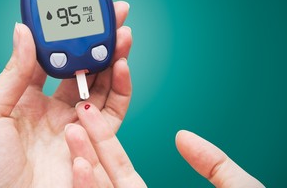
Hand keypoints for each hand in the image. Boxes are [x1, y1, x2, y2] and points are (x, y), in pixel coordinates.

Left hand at [0, 1, 131, 186]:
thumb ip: (12, 73)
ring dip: (114, 59)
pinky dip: (121, 88)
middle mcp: (56, 108)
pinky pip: (114, 111)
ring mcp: (77, 123)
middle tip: (113, 19)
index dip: (67, 37)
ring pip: (103, 85)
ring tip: (122, 37)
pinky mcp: (94, 140)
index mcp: (29, 98)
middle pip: (84, 68)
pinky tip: (122, 67)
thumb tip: (23, 32)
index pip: (54, 59)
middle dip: (100, 42)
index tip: (77, 16)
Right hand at [65, 103, 263, 187]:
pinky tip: (80, 167)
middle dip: (89, 144)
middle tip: (78, 112)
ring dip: (82, 162)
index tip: (93, 115)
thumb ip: (214, 164)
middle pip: (104, 174)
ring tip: (72, 132)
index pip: (120, 168)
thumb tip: (183, 136)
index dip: (105, 141)